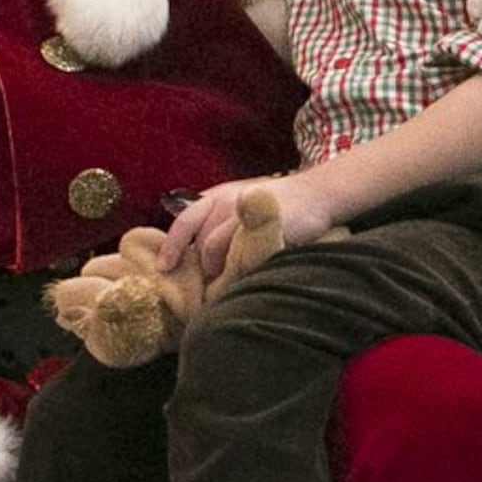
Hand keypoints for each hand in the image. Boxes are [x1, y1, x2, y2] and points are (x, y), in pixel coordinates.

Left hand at [162, 175, 339, 281]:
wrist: (316, 195)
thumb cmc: (276, 206)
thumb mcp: (240, 206)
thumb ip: (216, 224)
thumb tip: (191, 256)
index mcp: (216, 197)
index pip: (184, 222)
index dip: (171, 247)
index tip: (165, 269)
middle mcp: (225, 200)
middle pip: (199, 242)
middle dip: (201, 267)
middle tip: (207, 287)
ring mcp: (243, 211)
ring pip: (214, 248)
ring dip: (218, 270)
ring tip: (229, 282)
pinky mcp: (262, 223)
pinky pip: (239, 251)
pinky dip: (238, 266)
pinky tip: (246, 273)